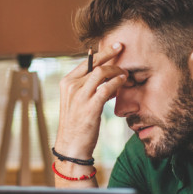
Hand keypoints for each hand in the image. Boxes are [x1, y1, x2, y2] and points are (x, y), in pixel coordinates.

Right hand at [54, 42, 127, 159]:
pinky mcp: (90, 107)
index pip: (86, 62)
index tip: (115, 47)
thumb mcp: (78, 101)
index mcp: (67, 82)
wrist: (72, 145)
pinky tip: (123, 81)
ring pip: (101, 73)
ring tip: (126, 73)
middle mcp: (71, 86)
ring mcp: (80, 96)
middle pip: (95, 64)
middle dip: (110, 54)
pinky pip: (107, 88)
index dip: (102, 53)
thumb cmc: (77, 124)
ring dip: (117, 70)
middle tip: (122, 50)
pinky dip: (117, 82)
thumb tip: (108, 77)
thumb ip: (89, 87)